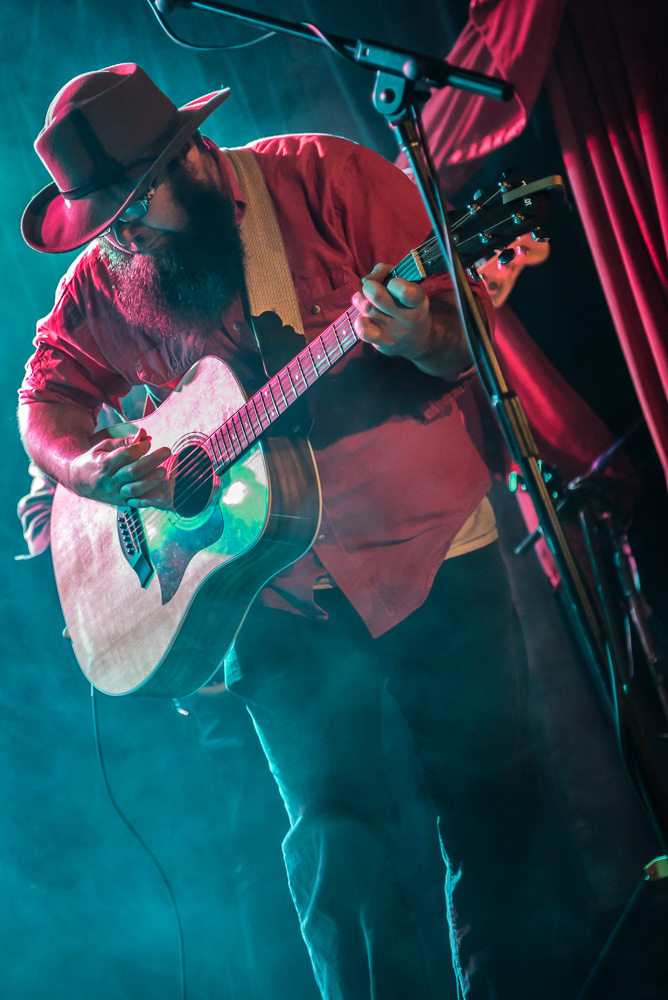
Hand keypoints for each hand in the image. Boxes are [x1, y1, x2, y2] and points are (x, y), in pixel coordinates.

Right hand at [68, 427, 171, 508]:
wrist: (78, 481)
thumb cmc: (95, 460)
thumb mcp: (104, 446)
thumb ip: (124, 441)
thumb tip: (144, 434)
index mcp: (105, 463)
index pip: (126, 455)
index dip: (140, 448)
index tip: (148, 443)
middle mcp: (110, 480)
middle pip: (133, 471)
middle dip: (152, 461)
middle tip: (167, 451)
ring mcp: (115, 493)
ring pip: (135, 489)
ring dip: (151, 480)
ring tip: (163, 471)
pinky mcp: (121, 502)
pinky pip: (136, 503)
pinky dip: (148, 501)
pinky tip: (160, 497)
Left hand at [351, 263, 473, 378]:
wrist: (418, 340)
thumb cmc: (407, 305)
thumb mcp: (408, 285)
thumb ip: (387, 272)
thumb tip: (366, 279)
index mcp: (418, 301)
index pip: (404, 290)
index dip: (392, 282)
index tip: (391, 283)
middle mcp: (409, 318)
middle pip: (377, 296)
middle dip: (369, 287)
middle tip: (370, 288)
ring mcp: (396, 332)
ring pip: (367, 309)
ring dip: (360, 301)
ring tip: (362, 299)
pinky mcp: (384, 343)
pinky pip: (364, 332)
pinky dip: (359, 322)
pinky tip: (362, 318)